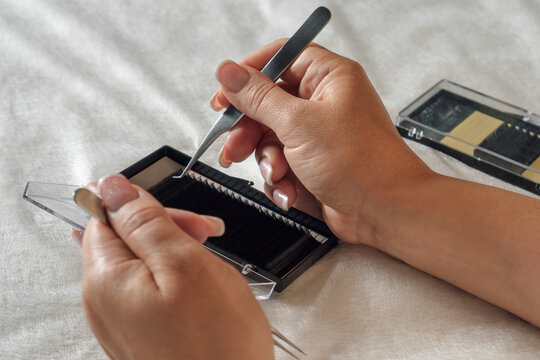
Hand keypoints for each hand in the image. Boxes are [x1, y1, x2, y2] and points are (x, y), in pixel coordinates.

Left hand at [81, 175, 273, 359]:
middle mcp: (104, 302)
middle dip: (166, 229)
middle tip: (205, 236)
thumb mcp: (186, 263)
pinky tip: (201, 286)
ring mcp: (122, 320)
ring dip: (176, 251)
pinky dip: (177, 278)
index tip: (182, 217)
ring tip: (209, 264)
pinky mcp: (141, 331)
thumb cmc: (217, 343)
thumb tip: (111, 185)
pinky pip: (150, 288)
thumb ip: (145, 221)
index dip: (145, 207)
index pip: (105, 216)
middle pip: (124, 239)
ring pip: (141, 262)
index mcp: (106, 280)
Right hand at [211, 39, 432, 243]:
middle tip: (235, 145)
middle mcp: (323, 102)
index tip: (226, 94)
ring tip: (277, 174)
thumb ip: (259, 98)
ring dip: (267, 159)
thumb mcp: (300, 124)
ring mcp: (318, 133)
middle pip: (268, 102)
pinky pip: (281, 161)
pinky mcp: (313, 161)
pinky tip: (289, 189)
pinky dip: (280, 177)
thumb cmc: (361, 163)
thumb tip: (229, 73)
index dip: (249, 74)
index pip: (280, 58)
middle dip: (250, 128)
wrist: (385, 211)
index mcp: (328, 77)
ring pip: (270, 136)